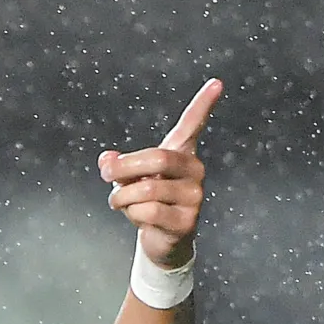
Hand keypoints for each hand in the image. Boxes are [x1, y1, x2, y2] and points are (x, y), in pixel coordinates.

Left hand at [99, 79, 218, 268]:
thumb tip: (107, 160)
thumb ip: (116, 165)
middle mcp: (195, 171)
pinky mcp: (187, 221)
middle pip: (158, 158)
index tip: (216, 82)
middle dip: (124, 166)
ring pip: (147, 189)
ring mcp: (194, 197)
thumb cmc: (147, 202)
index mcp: (182, 154)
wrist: (162, 240)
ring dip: (121, 196)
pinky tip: (137, 218)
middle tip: (106, 173)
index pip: (193, 125)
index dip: (203, 104)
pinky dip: (131, 214)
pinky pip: (149, 211)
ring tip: (119, 202)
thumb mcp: (128, 179)